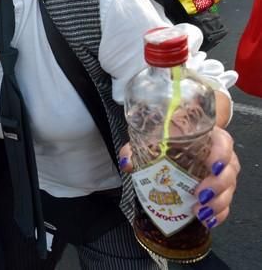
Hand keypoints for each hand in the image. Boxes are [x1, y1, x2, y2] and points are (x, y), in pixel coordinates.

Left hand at [118, 128, 240, 229]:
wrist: (175, 141)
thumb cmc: (167, 138)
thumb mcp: (150, 139)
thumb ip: (135, 148)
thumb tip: (127, 163)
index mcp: (206, 137)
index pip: (223, 142)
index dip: (221, 154)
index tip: (212, 165)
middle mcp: (218, 156)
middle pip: (230, 170)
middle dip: (218, 185)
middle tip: (200, 195)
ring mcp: (220, 174)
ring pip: (229, 189)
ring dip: (218, 203)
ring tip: (199, 211)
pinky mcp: (219, 190)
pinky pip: (225, 204)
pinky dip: (218, 214)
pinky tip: (207, 220)